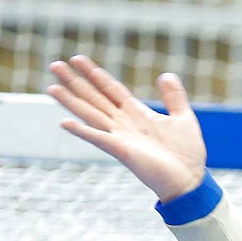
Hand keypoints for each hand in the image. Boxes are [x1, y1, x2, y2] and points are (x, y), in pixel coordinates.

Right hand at [47, 55, 206, 201]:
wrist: (190, 181)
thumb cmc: (187, 154)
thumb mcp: (184, 118)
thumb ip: (174, 97)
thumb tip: (166, 75)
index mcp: (136, 113)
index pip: (110, 89)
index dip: (95, 74)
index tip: (78, 59)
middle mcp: (124, 124)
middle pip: (94, 98)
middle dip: (75, 81)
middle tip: (55, 65)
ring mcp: (120, 137)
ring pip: (90, 114)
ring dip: (70, 101)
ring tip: (51, 87)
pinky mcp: (121, 151)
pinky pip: (98, 138)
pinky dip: (82, 131)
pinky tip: (64, 122)